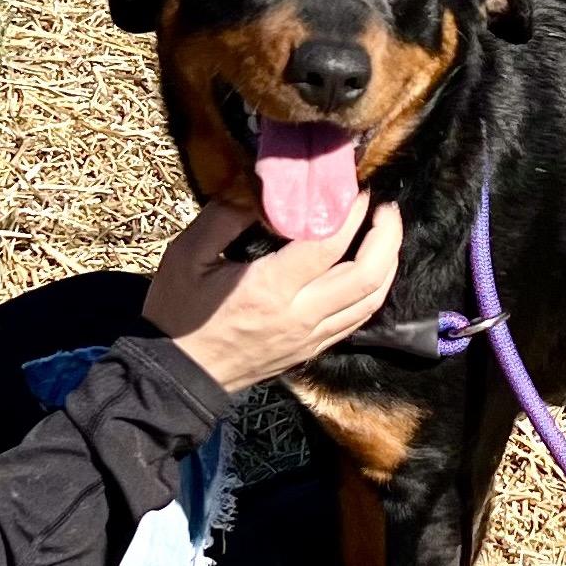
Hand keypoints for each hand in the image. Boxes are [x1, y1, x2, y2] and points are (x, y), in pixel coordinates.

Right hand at [143, 193, 402, 391]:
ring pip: (370, 300)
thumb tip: (263, 188)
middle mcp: (300, 315)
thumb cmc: (178, 313)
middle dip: (386, 237)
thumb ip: (225, 216)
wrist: (178, 377)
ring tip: (387, 233)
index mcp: (269, 289)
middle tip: (387, 208)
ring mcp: (311, 337)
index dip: (350, 214)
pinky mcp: (314, 349)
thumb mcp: (187, 256)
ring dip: (388, 263)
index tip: (360, 189)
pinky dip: (374, 290)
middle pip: (366, 276)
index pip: (327, 246)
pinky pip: (358, 319)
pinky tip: (374, 270)